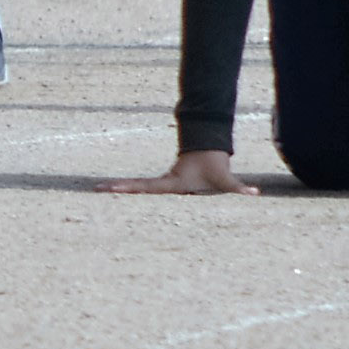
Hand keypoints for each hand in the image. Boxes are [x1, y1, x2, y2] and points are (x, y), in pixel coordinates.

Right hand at [104, 148, 254, 194]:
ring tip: (97, 192)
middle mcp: (164, 183)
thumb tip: (254, 194)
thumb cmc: (215, 168)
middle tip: (94, 189)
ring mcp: (162, 184)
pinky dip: (130, 192)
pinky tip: (117, 196)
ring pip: (137, 188)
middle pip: (136, 187)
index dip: (131, 188)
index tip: (113, 187)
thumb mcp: (226, 181)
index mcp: (173, 183)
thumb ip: (239, 188)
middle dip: (116, 188)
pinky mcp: (164, 186)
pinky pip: (143, 190)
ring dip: (119, 190)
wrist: (209, 153)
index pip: (148, 187)